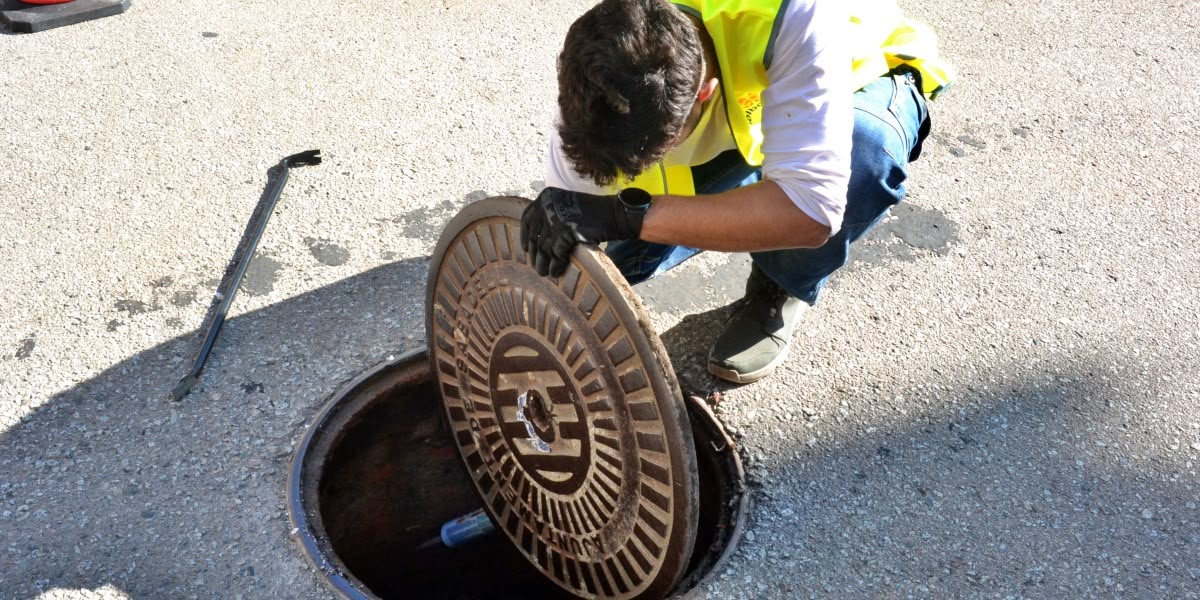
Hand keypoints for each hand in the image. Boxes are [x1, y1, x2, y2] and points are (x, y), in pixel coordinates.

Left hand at [520, 187, 650, 275]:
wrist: (613, 214)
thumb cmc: (593, 214)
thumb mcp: (566, 207)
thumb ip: (551, 216)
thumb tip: (536, 240)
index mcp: (545, 197)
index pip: (527, 218)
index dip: (524, 235)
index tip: (525, 248)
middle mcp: (547, 205)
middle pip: (534, 235)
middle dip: (535, 254)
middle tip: (536, 267)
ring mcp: (555, 217)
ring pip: (543, 247)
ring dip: (543, 263)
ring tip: (544, 273)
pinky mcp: (565, 230)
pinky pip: (556, 253)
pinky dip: (556, 265)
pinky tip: (556, 272)